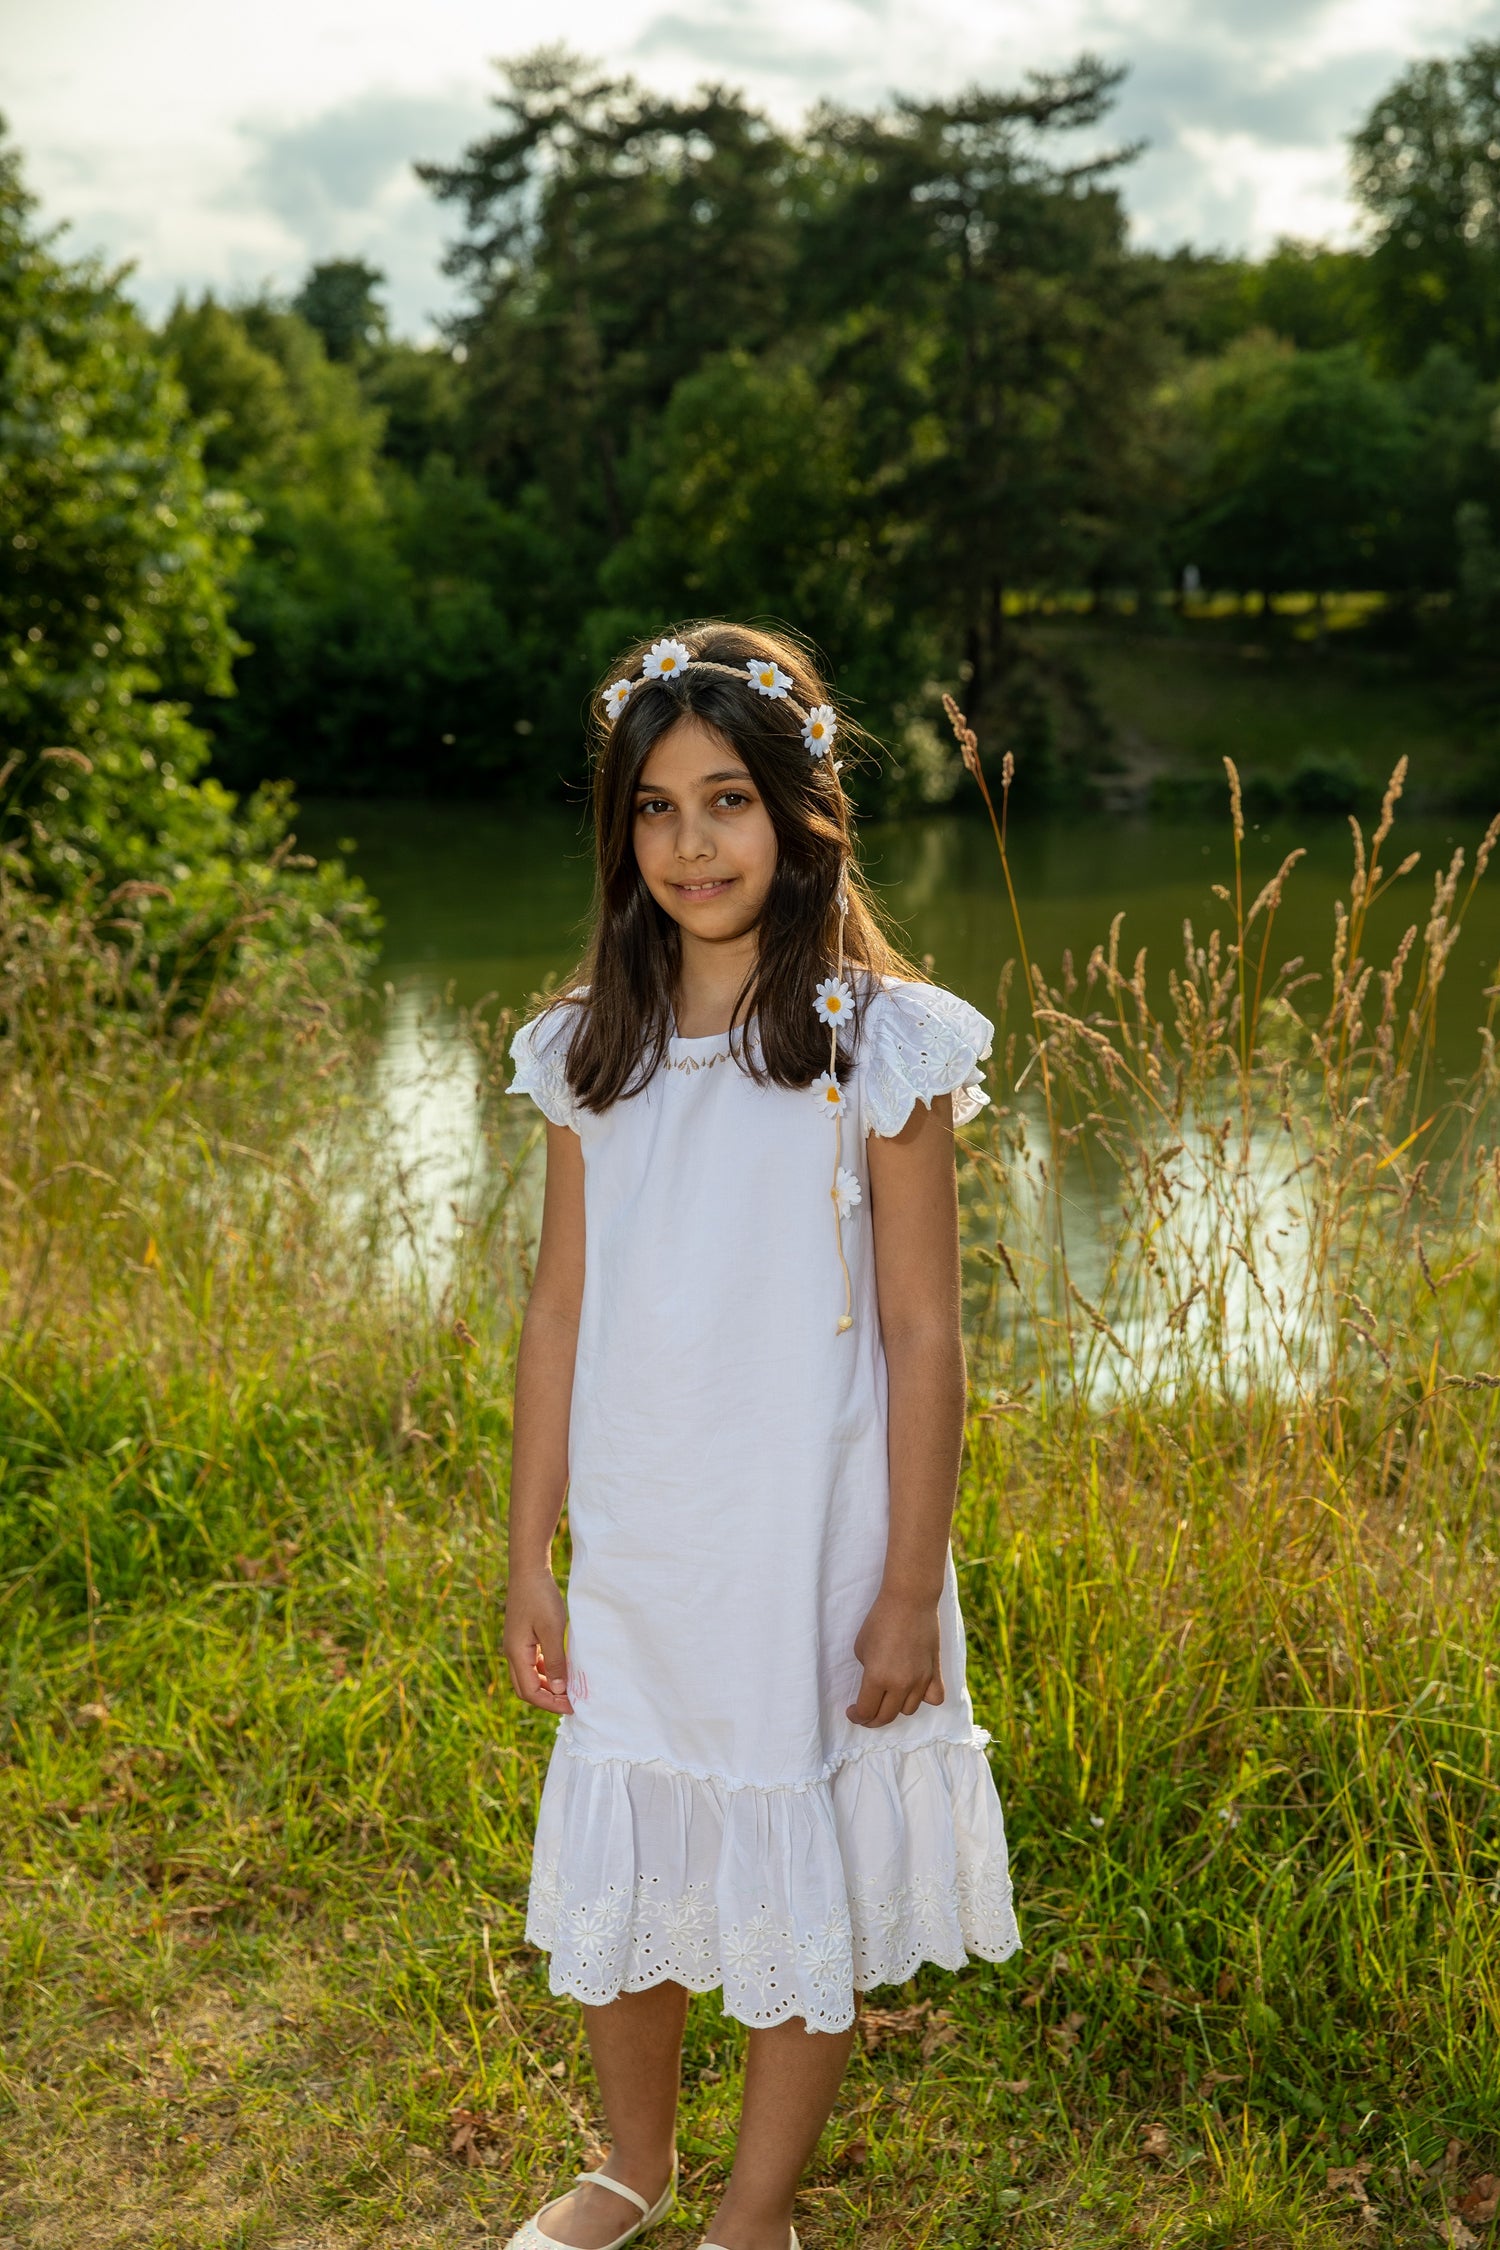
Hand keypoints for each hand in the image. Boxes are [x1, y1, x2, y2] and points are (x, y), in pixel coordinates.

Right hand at [504, 1568, 572, 1712]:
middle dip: (548, 1699)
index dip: (550, 1703)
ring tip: (570, 1689)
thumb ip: (555, 1662)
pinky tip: (562, 1669)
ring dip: (547, 1687)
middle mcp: (512, 1653)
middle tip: (572, 1702)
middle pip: (527, 1689)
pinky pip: (532, 1664)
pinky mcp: (523, 1638)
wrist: (529, 1570)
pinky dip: (546, 1672)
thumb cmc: (540, 1597)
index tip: (572, 1706)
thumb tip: (560, 1690)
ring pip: (529, 1677)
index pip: (530, 1692)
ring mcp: (516, 1646)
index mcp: (516, 1654)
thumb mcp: (552, 1630)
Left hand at [845, 1589, 944, 1727]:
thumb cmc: (880, 1620)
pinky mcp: (935, 1672)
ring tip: (888, 1699)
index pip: (866, 1711)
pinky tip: (914, 1691)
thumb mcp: (861, 1648)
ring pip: (908, 1710)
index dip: (856, 1716)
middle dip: (871, 1719)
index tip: (852, 1712)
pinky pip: (934, 1699)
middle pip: (885, 1717)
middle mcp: (900, 1684)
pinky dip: (923, 1699)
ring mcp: (920, 1680)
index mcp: (877, 1678)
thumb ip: (868, 1672)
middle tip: (865, 1714)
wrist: (909, 1600)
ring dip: (895, 1708)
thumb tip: (875, 1684)